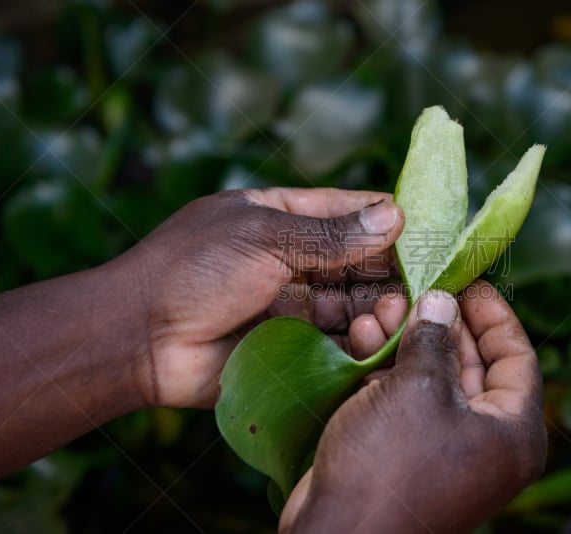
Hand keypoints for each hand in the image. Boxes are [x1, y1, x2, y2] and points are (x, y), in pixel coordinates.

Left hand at [120, 188, 403, 408]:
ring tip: (392, 314)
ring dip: (380, 308)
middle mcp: (295, 262)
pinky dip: (360, 340)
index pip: (351, 211)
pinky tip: (372, 337)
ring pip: (355, 305)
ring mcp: (295, 306)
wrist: (137, 339)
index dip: (391, 219)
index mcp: (284, 218)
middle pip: (361, 263)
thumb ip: (331, 234)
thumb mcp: (264, 237)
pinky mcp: (292, 348)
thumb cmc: (193, 270)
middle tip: (419, 286)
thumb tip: (394, 213)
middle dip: (392, 272)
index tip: (433, 232)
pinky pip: (338, 342)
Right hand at [279, 281, 547, 533]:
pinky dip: (389, 367)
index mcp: (512, 433)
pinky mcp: (407, 451)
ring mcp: (444, 447)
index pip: (517, 357)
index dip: (494, 314)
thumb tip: (442, 302)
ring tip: (384, 308)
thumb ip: (433, 337)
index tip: (469, 280)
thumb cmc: (391, 463)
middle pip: (472, 363)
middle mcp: (485, 441)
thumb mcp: (417, 388)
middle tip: (416, 287)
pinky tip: (368, 338)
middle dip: (440, 322)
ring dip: (409, 339)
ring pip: (434, 376)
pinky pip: (407, 398)